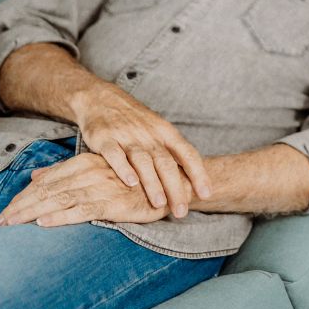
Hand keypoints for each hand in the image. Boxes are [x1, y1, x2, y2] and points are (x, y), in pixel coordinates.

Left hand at [0, 153, 183, 227]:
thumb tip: (35, 174)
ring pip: (59, 200)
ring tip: (12, 225)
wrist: (170, 183)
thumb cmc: (132, 179)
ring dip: (32, 213)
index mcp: (85, 162)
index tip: (5, 210)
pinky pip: (82, 210)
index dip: (23, 196)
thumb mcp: (96, 169)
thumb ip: (66, 170)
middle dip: (20, 207)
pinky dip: (61, 217)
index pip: (46, 180)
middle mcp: (90, 172)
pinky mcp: (113, 203)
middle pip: (47, 190)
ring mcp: (101, 187)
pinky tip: (43, 223)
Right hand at [72, 85, 210, 218]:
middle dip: (175, 188)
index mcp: (166, 133)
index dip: (198, 174)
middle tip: (182, 211)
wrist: (102, 98)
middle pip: (166, 163)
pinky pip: (115, 155)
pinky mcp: (105, 138)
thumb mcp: (159, 130)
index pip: (187, 154)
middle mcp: (149, 135)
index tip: (206, 194)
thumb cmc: (136, 121)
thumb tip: (193, 177)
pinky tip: (130, 182)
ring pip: (143, 161)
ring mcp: (127, 136)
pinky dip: (123, 168)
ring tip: (160, 203)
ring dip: (152, 183)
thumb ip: (173, 152)